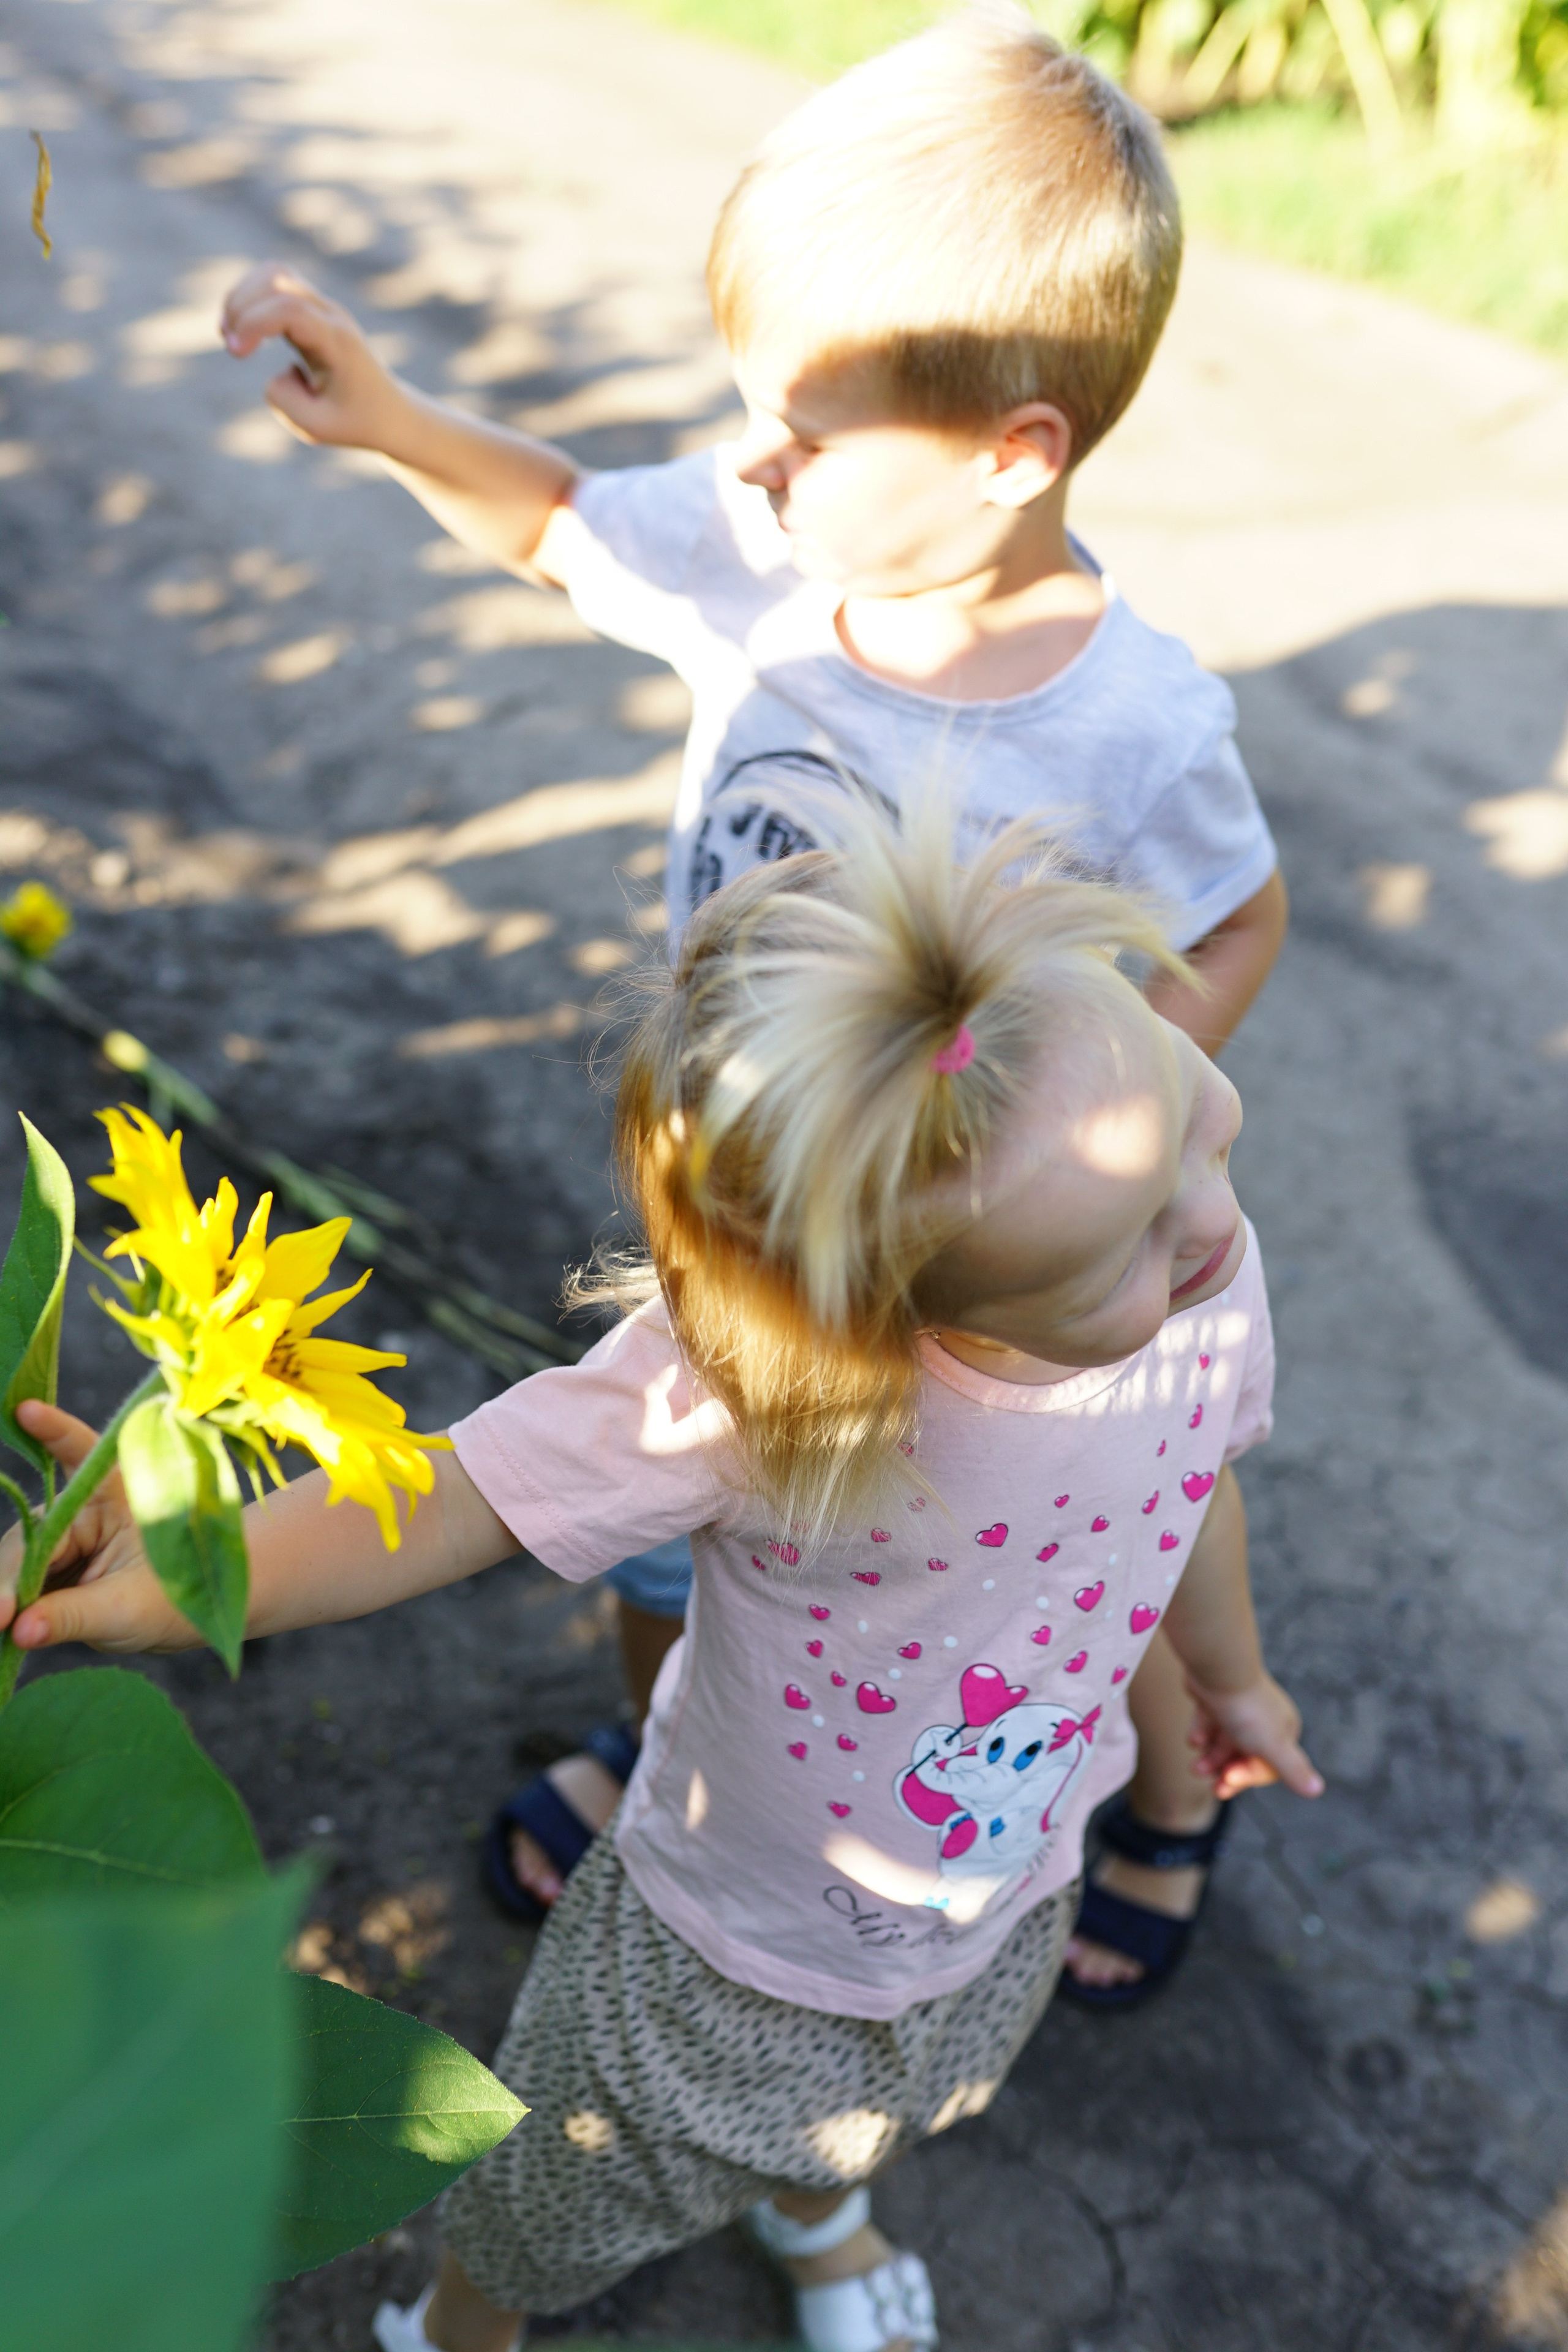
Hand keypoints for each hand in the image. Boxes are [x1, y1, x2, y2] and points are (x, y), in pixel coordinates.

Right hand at [0, 1401, 199, 1655]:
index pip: (79, 1457)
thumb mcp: (129, 1609)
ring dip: (5, 1594)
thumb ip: (73, 1615)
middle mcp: (84, 1509)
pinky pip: (20, 1585)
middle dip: (9, 1577)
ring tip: (0, 1622)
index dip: (53, 1432)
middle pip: (32, 1535)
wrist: (194, 1616)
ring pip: (17, 1563)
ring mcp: (64, 1541)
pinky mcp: (52, 1570)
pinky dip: (8, 1605)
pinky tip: (1, 1625)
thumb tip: (18, 1628)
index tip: (27, 1410)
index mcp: (117, 1494)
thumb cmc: (177, 1599)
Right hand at [220, 261, 407, 451]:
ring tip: (231, 336)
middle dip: (241, 305)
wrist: (389, 412)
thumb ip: (283, 399)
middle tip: (232, 347)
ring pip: (273, 273)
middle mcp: (330, 315)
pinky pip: (274, 285)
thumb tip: (273, 372)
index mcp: (337, 341)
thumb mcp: (317, 427)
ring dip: (241, 298)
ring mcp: (321, 308)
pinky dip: (250, 300)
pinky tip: (242, 332)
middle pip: (276, 278)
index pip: (289, 309)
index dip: (253, 322)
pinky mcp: (311, 311)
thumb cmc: (356, 422)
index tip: (236, 353)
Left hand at [1184, 1668, 1322, 1801]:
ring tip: (1195, 1768)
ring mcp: (1238, 1708)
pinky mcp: (1216, 1698)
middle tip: (1213, 1788)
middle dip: (1227, 1772)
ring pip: (1224, 1742)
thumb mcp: (1274, 1747)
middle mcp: (1263, 1719)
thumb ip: (1294, 1770)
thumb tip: (1317, 1790)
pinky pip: (1208, 1722)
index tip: (1229, 1780)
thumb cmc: (1247, 1711)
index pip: (1268, 1765)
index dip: (1248, 1777)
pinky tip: (1194, 1739)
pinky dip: (1201, 1734)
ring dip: (1210, 1758)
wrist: (1218, 1669)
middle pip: (1245, 1755)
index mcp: (1283, 1730)